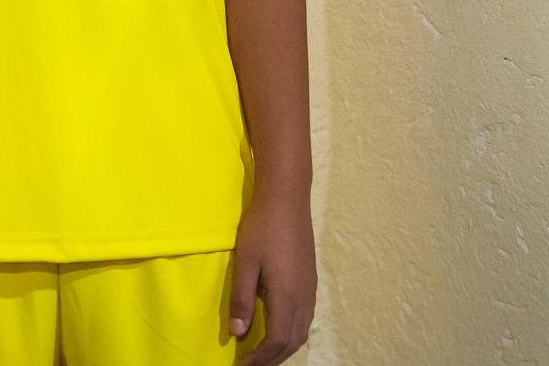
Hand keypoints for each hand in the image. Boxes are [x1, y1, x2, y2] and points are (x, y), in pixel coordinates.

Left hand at [229, 189, 316, 364]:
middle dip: (272, 359)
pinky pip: (305, 318)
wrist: (287, 198)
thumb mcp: (245, 262)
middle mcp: (303, 297)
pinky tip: (277, 328)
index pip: (276, 341)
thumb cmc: (262, 227)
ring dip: (283, 348)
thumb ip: (241, 299)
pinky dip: (291, 332)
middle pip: (292, 342)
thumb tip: (238, 333)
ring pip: (301, 331)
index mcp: (287, 296)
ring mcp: (310, 289)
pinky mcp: (310, 280)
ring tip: (262, 354)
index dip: (260, 359)